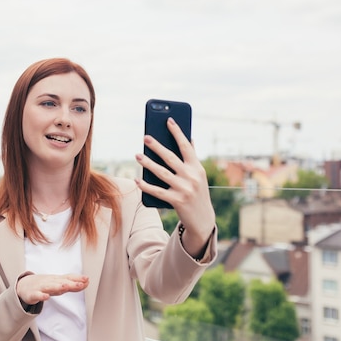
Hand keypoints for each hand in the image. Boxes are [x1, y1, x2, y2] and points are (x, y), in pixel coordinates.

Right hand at [16, 273, 88, 305]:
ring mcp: (42, 287)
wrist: (24, 286)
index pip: (69, 278)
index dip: (78, 279)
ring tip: (66, 287)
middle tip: (81, 283)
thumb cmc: (45, 284)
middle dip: (72, 283)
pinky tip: (46, 297)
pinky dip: (42, 296)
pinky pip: (38, 295)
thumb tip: (87, 283)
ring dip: (58, 286)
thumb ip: (72, 285)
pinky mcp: (33, 294)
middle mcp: (51, 282)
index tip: (87, 279)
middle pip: (62, 282)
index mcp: (57, 280)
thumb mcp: (59, 284)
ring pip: (51, 287)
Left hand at [135, 117, 215, 255]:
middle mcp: (191, 177)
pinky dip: (146, 186)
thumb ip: (192, 158)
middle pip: (170, 157)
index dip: (177, 132)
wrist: (203, 219)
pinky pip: (157, 191)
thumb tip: (189, 138)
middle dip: (157, 146)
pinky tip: (137, 180)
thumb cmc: (198, 193)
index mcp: (197, 167)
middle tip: (145, 137)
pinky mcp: (176, 201)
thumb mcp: (199, 175)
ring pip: (161, 173)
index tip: (168, 120)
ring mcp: (184, 189)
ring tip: (137, 155)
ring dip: (148, 163)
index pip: (186, 146)